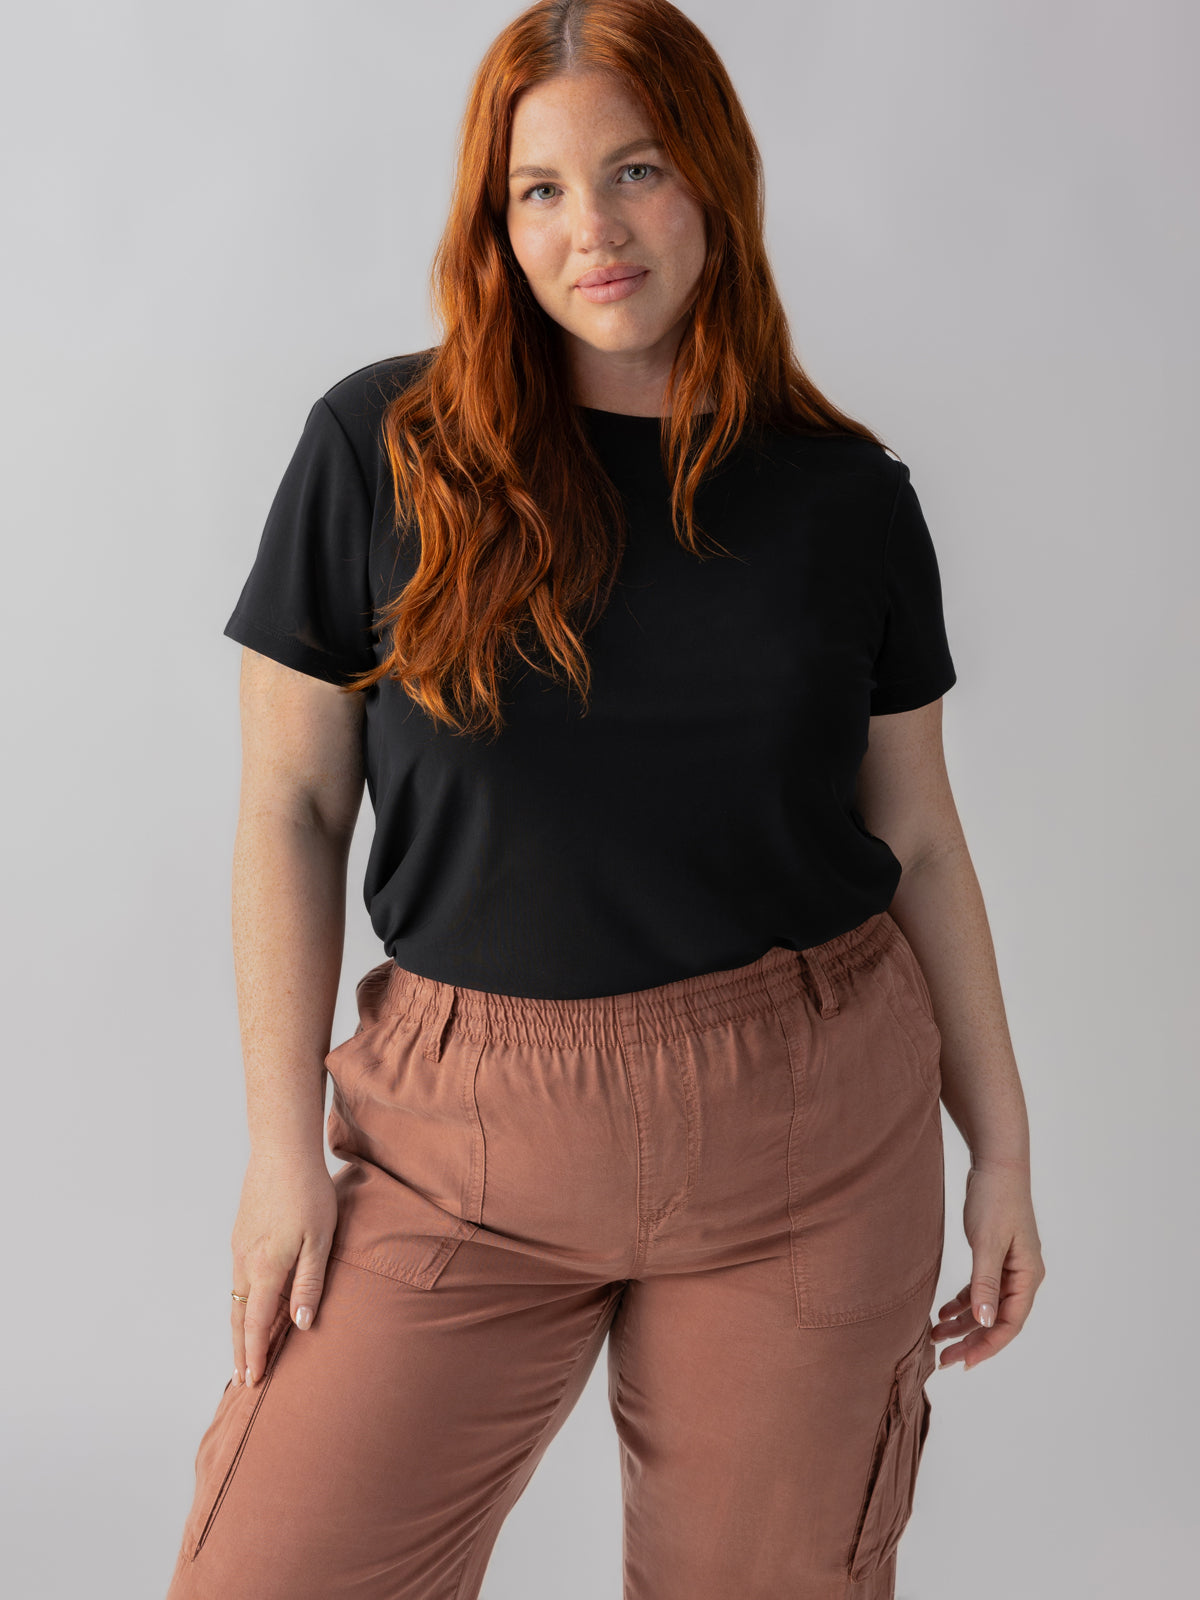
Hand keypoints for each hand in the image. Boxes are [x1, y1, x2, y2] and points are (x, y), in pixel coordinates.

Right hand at [229, 1150, 338, 1388]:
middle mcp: (245, 1261)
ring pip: (236, 1298)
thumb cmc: (309, 1194)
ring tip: (244, 1352)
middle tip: (243, 1380)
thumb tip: (301, 1326)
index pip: (256, 1324)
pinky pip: (238, 1278)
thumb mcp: (319, 1241)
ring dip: (240, 1328)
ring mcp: (240, 1246)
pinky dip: (241, 1302)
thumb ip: (309, 1284)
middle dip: (241, 1350)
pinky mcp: (241, 1233)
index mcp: (265, 1268)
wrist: (282, 1151)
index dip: (255, 1355)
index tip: (253, 1381)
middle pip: (239, 1317)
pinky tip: (249, 1306)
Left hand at [933, 1158, 1044, 1370]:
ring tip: (935, 1339)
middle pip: (998, 1320)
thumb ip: (984, 1283)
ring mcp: (1010, 1267)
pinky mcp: (995, 1257)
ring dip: (963, 1323)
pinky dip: (962, 1302)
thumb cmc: (995, 1200)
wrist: (996, 1165)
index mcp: (1028, 1277)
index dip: (986, 1346)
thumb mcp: (987, 1243)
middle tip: (943, 1360)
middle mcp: (1022, 1276)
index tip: (963, 1363)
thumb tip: (984, 1321)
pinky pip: (980, 1289)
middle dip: (971, 1341)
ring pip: (986, 1306)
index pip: (1009, 1323)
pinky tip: (942, 1312)